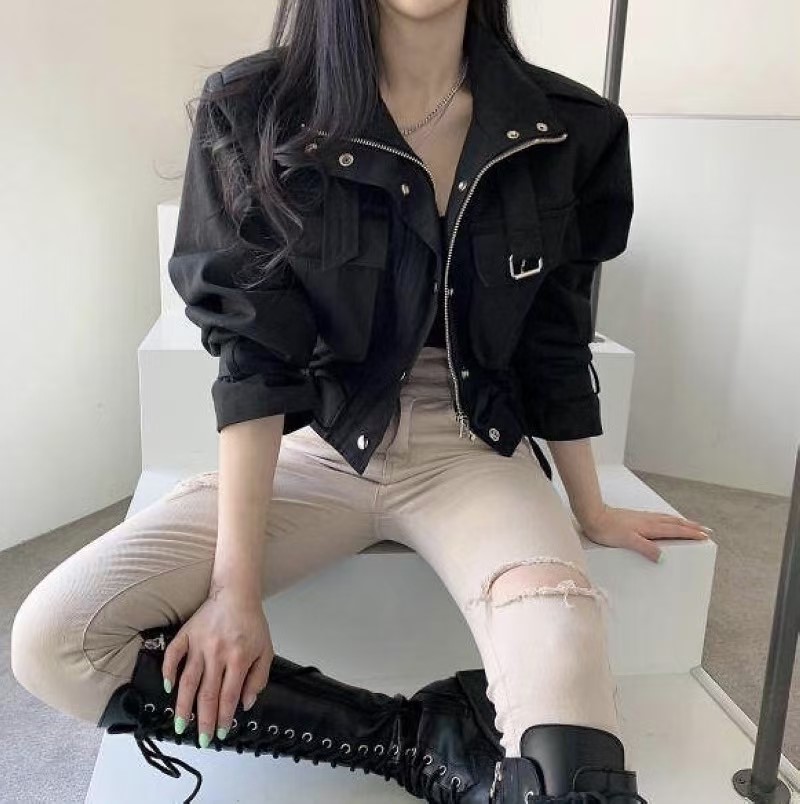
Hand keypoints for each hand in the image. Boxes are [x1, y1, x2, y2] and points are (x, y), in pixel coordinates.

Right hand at [161, 582, 273, 746]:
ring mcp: (199, 644)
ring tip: (180, 725)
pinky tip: (168, 689)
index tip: (219, 733)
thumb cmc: (252, 623)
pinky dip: (168, 672)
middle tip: (201, 739)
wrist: (236, 594)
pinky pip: (173, 655)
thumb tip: (245, 703)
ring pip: (188, 681)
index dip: (223, 717)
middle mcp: (217, 653)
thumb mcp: (266, 650)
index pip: (229, 696)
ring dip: (183, 706)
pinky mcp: (186, 634)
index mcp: (239, 658)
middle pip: (208, 694)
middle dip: (203, 720)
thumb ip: (258, 678)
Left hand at [577, 503, 712, 562]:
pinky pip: (658, 518)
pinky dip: (668, 520)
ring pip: (667, 519)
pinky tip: (664, 522)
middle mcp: (649, 520)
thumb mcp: (628, 541)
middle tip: (706, 530)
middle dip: (691, 527)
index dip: (691, 534)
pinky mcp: (635, 518)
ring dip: (681, 522)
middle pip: (675, 523)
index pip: (675, 531)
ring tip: (690, 525)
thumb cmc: (608, 529)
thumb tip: (663, 557)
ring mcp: (642, 518)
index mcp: (650, 527)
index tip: (705, 536)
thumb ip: (646, 548)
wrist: (593, 516)